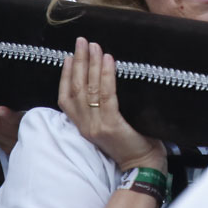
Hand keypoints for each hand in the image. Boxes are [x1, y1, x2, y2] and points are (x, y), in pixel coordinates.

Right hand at [58, 37, 163, 171]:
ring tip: (94, 46)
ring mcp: (97, 125)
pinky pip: (107, 95)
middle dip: (78, 62)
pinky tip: (108, 60)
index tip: (68, 57)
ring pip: (89, 89)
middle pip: (76, 89)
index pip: (65, 98)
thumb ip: (100, 108)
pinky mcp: (111, 125)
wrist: (142, 165)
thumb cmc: (130, 142)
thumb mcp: (107, 125)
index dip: (65, 76)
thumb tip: (103, 79)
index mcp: (82, 126)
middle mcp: (85, 126)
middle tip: (81, 41)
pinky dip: (107, 75)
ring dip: (91, 64)